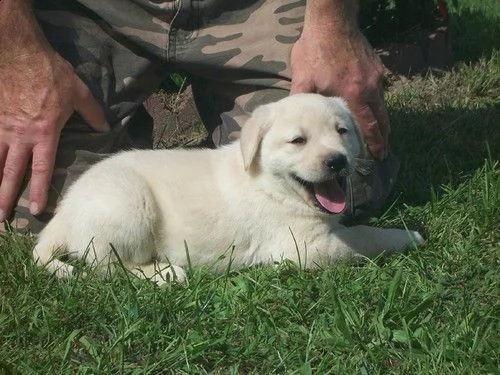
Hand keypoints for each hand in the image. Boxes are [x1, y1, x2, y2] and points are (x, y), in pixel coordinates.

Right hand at [0, 49, 108, 221]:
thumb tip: (106, 128)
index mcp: (44, 133)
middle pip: (12, 172)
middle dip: (5, 196)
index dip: (38, 191)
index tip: (35, 210)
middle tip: (1, 217)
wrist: (18, 50)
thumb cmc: (50, 72)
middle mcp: (21, 136)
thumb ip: (93, 113)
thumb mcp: (79, 92)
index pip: (41, 169)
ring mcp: (2, 127)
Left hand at [290, 23, 388, 159]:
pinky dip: (376, 103)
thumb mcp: (302, 78)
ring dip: (381, 120)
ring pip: (382, 104)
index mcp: (353, 96)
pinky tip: (370, 107)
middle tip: (383, 152)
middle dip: (383, 137)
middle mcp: (369, 88)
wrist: (333, 20)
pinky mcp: (376, 66)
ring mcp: (375, 76)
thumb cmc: (315, 49)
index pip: (368, 126)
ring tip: (380, 134)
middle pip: (381, 119)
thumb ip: (300, 101)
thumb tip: (292, 119)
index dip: (374, 143)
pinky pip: (379, 90)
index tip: (379, 156)